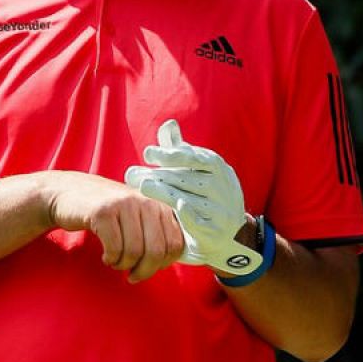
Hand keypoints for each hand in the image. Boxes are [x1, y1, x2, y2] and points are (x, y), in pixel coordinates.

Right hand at [45, 172, 185, 282]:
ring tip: (116, 260)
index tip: (147, 268)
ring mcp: (124, 204)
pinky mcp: (103, 211)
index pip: (176, 245)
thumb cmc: (110, 213)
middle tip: (131, 274)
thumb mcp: (139, 217)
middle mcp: (146, 201)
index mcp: (160, 205)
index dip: (162, 264)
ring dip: (124, 265)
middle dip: (144, 271)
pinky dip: (111, 259)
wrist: (69, 192)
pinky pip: (114, 248)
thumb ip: (160, 233)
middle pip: (157, 251)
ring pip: (135, 252)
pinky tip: (106, 255)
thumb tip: (174, 260)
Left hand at [125, 120, 260, 275]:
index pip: (195, 158)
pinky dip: (189, 214)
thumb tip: (168, 124)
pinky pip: (201, 223)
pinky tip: (176, 206)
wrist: (230, 237)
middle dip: (159, 175)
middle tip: (132, 173)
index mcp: (219, 170)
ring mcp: (221, 212)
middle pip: (188, 179)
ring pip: (191, 199)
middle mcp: (223, 189)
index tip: (147, 154)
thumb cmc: (208, 198)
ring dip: (166, 192)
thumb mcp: (199, 173)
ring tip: (143, 186)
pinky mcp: (215, 233)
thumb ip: (182, 151)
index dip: (172, 154)